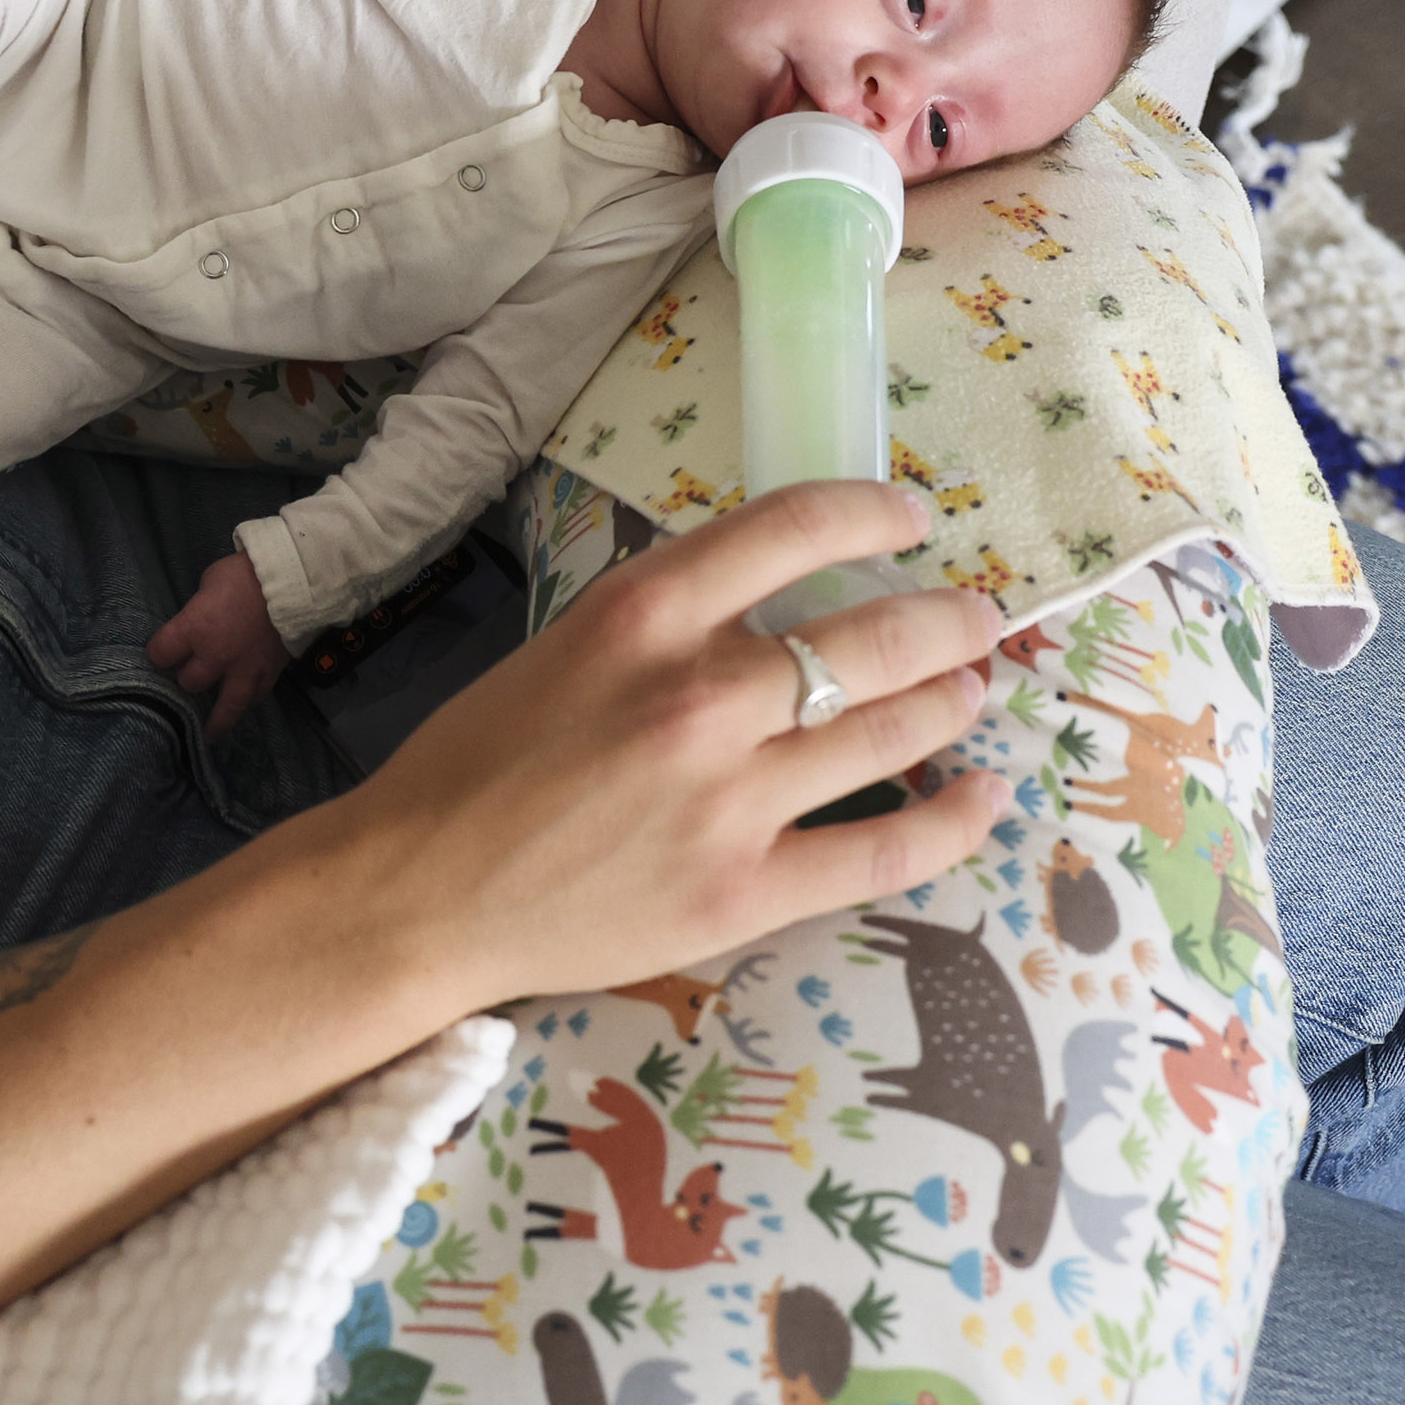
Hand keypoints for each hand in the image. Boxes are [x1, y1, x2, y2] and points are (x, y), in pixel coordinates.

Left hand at [149, 553, 295, 738]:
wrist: (294, 581)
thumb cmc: (246, 573)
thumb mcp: (210, 582)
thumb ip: (201, 608)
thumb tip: (200, 618)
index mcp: (193, 629)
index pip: (161, 653)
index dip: (159, 652)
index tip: (162, 652)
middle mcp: (214, 657)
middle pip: (188, 681)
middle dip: (187, 676)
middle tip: (188, 672)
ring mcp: (243, 670)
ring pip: (224, 707)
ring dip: (215, 719)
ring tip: (210, 730)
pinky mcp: (269, 673)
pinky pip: (254, 698)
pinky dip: (246, 702)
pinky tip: (242, 707)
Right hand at [325, 480, 1005, 1013]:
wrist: (419, 892)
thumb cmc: (476, 764)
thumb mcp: (564, 646)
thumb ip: (668, 623)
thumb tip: (778, 604)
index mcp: (643, 615)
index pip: (795, 527)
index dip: (874, 512)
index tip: (911, 519)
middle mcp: (701, 695)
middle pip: (876, 634)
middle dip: (948, 619)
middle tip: (975, 618)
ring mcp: (731, 798)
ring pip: (895, 731)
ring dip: (955, 700)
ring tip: (974, 687)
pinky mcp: (747, 892)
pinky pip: (885, 850)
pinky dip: (954, 821)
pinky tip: (985, 796)